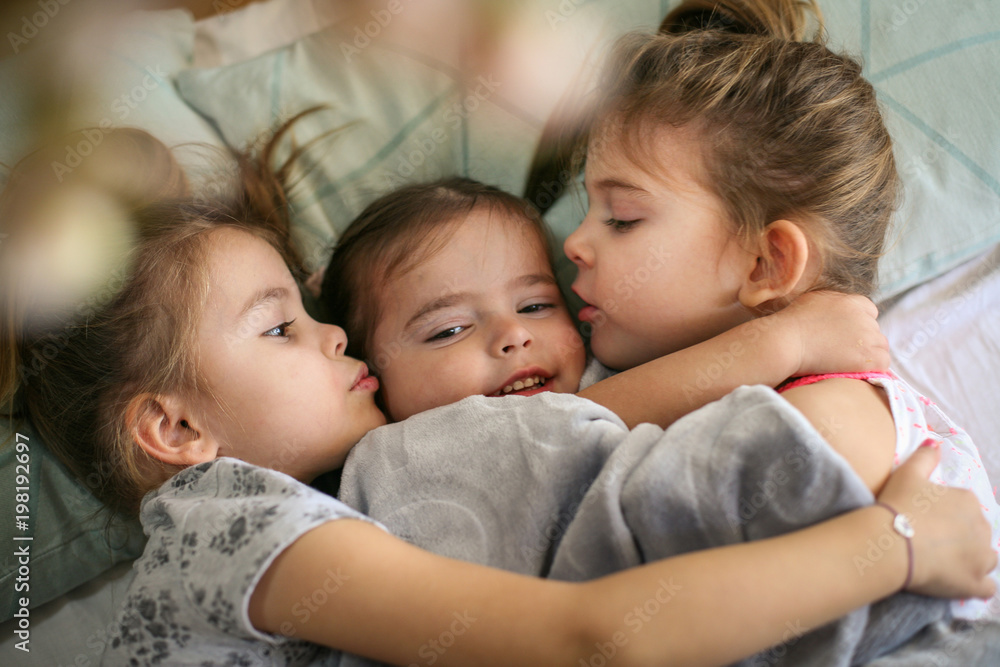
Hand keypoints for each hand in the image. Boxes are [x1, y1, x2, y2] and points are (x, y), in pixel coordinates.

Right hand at [775, 291, 889, 376]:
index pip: (870, 311)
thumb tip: (838, 309)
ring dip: (869, 353)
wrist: (788, 341)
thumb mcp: (815, 300)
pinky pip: (884, 363)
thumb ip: (834, 302)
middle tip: (843, 350)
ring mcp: (868, 337)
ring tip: (848, 361)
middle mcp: (864, 318)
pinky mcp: (868, 358)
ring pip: (881, 346)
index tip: (846, 334)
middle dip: (863, 339)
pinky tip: (857, 369)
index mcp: (852, 302)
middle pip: (875, 330)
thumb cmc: (792, 322)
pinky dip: (874, 367)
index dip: (860, 323)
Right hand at [876, 442, 996, 598]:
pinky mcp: (975, 583)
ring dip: (972, 561)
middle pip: (977, 533)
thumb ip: (924, 456)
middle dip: (961, 538)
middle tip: (931, 542)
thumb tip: (934, 441)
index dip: (946, 515)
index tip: (926, 520)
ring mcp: (982, 558)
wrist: (891, 543)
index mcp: (968, 502)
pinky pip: (987, 588)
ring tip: (946, 564)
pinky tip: (959, 583)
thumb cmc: (899, 505)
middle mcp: (983, 528)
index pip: (965, 508)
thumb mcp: (907, 473)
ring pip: (987, 559)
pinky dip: (976, 586)